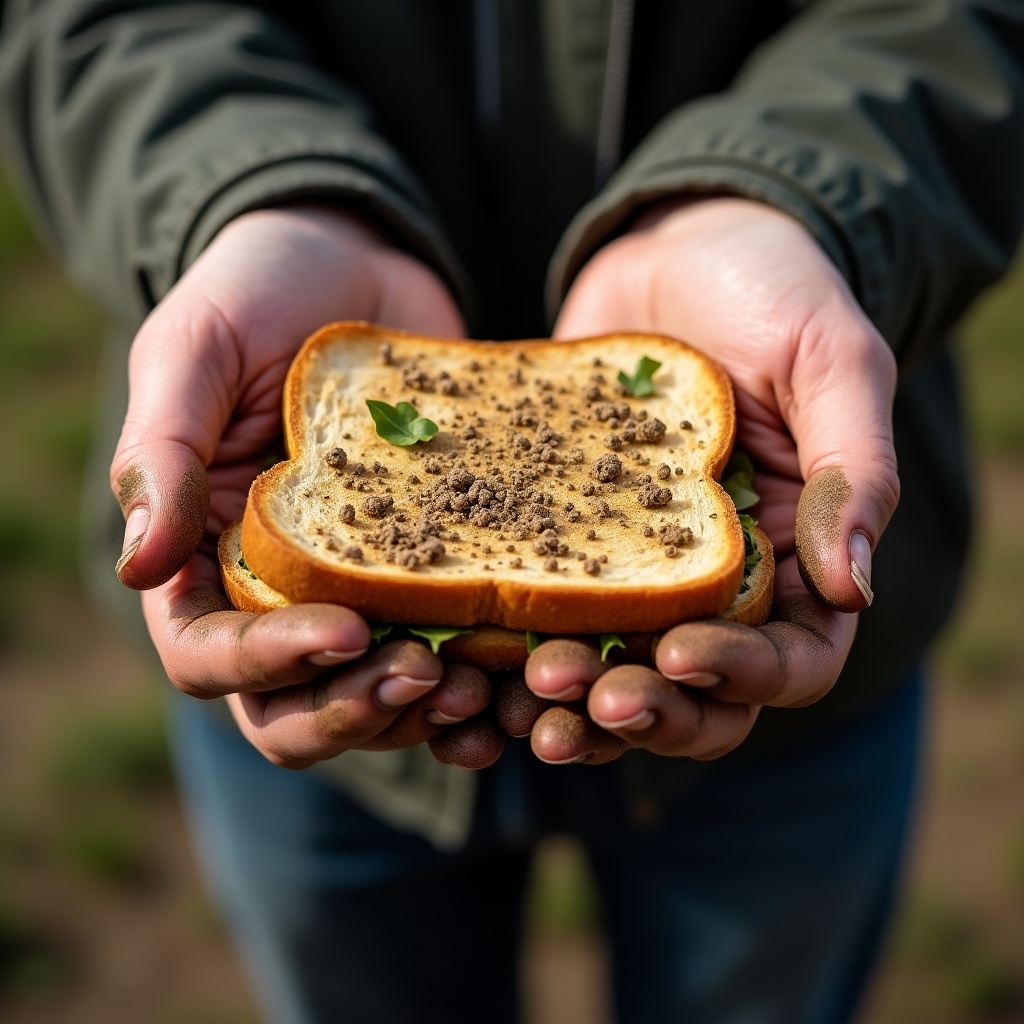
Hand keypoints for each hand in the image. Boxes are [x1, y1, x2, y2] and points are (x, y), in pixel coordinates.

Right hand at [110, 205, 491, 765]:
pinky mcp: (433, 566)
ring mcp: (362, 587)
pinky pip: (452, 645)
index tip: (347, 631)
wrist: (358, 259)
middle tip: (424, 675)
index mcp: (204, 557)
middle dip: (353, 710)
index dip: (271, 664)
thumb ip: (162, 450)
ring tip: (481, 687)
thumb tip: (137, 566)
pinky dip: (483, 674)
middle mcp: (279, 593)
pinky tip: (529, 662)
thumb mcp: (195, 352)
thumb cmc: (257, 294)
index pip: (212, 655)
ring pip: (374, 696)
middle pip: (294, 708)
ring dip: (422, 711)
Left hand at [527, 196, 898, 762]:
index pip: (788, 659)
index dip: (738, 676)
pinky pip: (539, 609)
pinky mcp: (563, 537)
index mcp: (794, 558)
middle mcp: (713, 581)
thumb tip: (855, 588)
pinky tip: (466, 652)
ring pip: (609, 668)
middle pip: (690, 691)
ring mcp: (632, 565)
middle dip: (639, 706)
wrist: (674, 246)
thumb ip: (851, 469)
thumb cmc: (771, 292)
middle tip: (578, 695)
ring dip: (568, 699)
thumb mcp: (831, 361)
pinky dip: (509, 644)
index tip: (678, 653)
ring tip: (520, 695)